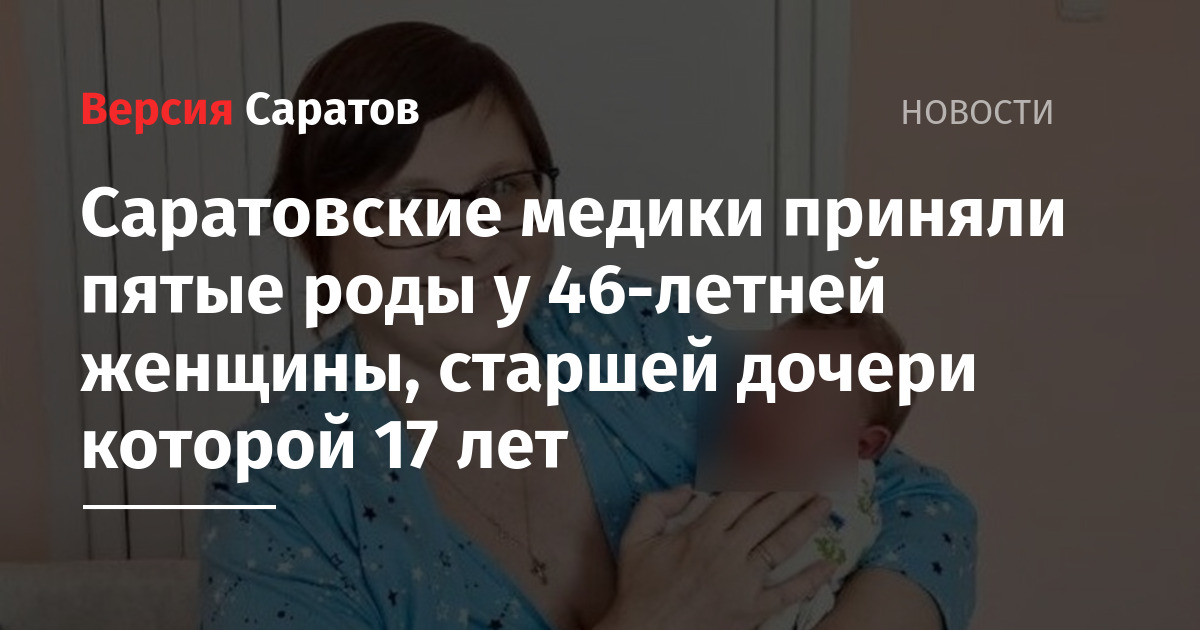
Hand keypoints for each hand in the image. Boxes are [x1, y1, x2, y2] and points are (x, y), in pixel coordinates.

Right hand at [599, 486, 835, 629]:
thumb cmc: (640, 588)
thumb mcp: (635, 538)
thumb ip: (656, 505)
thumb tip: (687, 487)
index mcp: (701, 533)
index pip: (739, 493)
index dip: (762, 472)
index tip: (779, 458)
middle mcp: (727, 553)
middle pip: (768, 513)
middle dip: (793, 489)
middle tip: (813, 472)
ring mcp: (743, 583)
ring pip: (782, 544)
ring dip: (806, 521)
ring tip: (825, 502)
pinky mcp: (752, 610)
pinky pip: (787, 592)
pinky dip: (811, 579)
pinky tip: (829, 564)